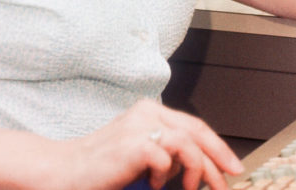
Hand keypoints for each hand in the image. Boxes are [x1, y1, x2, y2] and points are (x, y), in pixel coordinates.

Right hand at [58, 99, 242, 189]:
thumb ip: (167, 156)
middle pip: (198, 132)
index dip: (218, 148)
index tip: (232, 168)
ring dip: (195, 173)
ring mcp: (139, 127)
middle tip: (226, 184)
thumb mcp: (141, 157)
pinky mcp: (132, 145)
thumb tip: (199, 170)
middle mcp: (147, 113)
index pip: (195, 126)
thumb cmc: (100, 167)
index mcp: (150, 112)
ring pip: (188, 145)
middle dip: (219, 161)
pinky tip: (152, 184)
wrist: (63, 172)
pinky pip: (166, 160)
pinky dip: (164, 177)